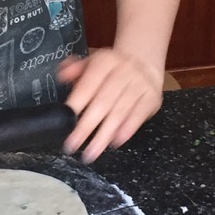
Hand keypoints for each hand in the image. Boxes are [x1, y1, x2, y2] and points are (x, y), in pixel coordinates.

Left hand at [58, 48, 162, 162]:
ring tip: (92, 152)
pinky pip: (138, 116)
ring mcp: (140, 85)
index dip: (77, 103)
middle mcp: (124, 71)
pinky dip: (127, 130)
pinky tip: (115, 142)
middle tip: (73, 144)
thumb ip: (75, 69)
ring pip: (120, 112)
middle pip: (103, 102)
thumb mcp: (92, 62)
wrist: (145, 62)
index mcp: (105, 62)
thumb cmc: (112, 69)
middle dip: (87, 126)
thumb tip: (62, 75)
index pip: (89, 84)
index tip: (65, 120)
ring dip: (104, 135)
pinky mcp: (152, 98)